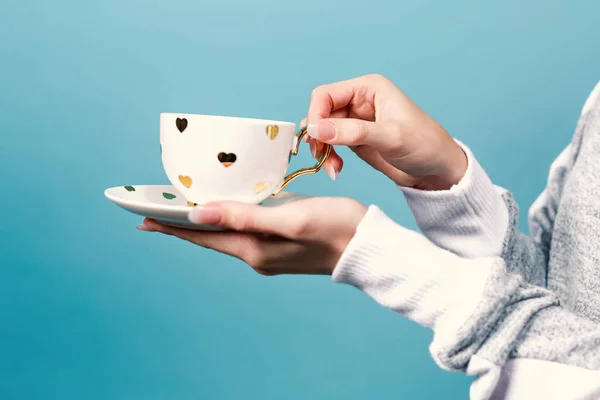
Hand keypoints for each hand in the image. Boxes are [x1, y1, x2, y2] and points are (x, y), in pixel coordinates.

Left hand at [137, 197, 366, 275]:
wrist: (367, 246)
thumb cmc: (336, 227)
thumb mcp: (291, 218)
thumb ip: (245, 217)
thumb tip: (198, 215)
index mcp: (254, 249)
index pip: (201, 236)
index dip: (171, 225)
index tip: (142, 217)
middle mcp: (256, 255)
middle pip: (208, 237)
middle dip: (178, 225)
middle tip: (151, 213)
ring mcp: (268, 253)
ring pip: (224, 235)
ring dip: (200, 223)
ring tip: (179, 211)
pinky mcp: (279, 245)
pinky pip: (242, 232)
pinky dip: (224, 221)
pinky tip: (221, 212)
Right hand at [304, 74, 466, 190]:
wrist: (436, 169)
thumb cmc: (424, 144)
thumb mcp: (389, 137)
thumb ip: (352, 132)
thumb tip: (314, 130)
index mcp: (368, 88)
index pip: (326, 94)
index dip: (315, 115)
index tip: (315, 139)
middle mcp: (359, 100)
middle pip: (320, 113)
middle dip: (317, 136)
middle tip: (321, 157)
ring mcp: (355, 120)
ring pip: (322, 130)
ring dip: (321, 149)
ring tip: (331, 167)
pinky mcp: (354, 139)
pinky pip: (330, 144)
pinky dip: (327, 156)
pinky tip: (336, 168)